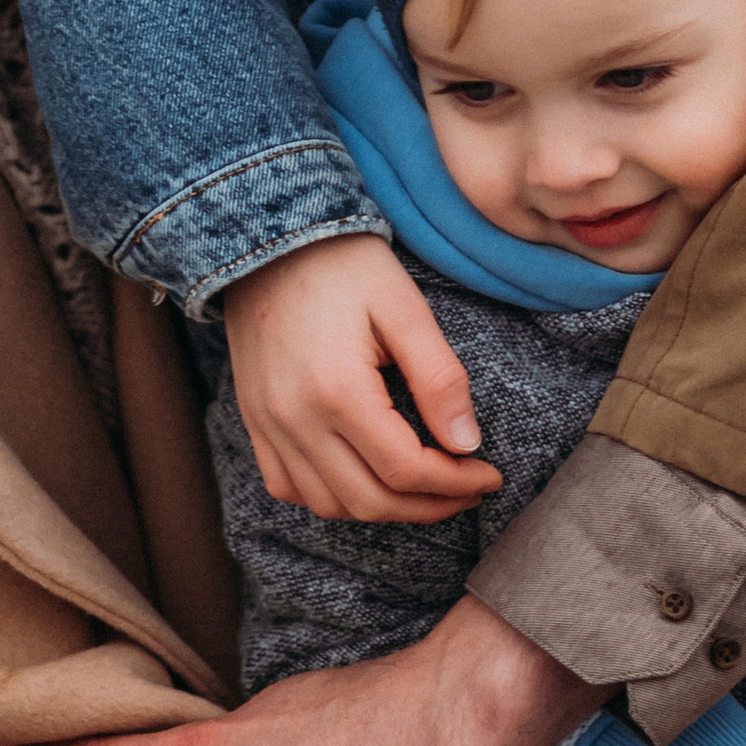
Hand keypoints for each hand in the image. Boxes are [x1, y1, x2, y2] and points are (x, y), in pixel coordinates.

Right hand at [223, 235, 501, 523]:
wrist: (268, 238)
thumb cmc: (343, 264)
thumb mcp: (405, 308)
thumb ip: (439, 377)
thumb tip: (467, 443)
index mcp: (337, 391)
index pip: (406, 469)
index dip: (456, 483)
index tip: (490, 476)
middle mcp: (295, 420)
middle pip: (371, 501)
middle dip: (430, 506)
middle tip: (468, 491)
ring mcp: (268, 425)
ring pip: (329, 505)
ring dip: (383, 508)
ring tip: (425, 491)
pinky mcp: (254, 421)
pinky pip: (288, 487)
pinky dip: (330, 498)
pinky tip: (364, 478)